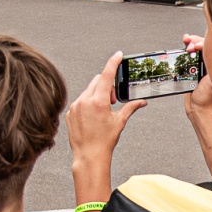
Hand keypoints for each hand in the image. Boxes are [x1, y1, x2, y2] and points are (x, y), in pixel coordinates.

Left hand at [68, 51, 145, 165]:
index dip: (113, 62)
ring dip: (96, 95)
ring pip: (88, 90)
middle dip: (106, 87)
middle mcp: (85, 101)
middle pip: (97, 81)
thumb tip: (142, 102)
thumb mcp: (119, 122)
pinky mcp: (70, 112)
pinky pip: (80, 100)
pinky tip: (91, 118)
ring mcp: (75, 106)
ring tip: (100, 113)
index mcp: (98, 101)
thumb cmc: (104, 141)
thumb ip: (130, 108)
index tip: (117, 55)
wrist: (89, 156)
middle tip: (111, 102)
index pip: (106, 75)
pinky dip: (87, 104)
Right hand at [180, 33, 211, 117]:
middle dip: (196, 41)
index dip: (204, 44)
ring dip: (191, 42)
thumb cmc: (210, 98)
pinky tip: (184, 44)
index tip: (197, 46)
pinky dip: (186, 50)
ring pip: (197, 49)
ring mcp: (202, 66)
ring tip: (186, 40)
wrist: (201, 109)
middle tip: (190, 44)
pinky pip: (190, 56)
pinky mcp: (193, 70)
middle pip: (204, 46)